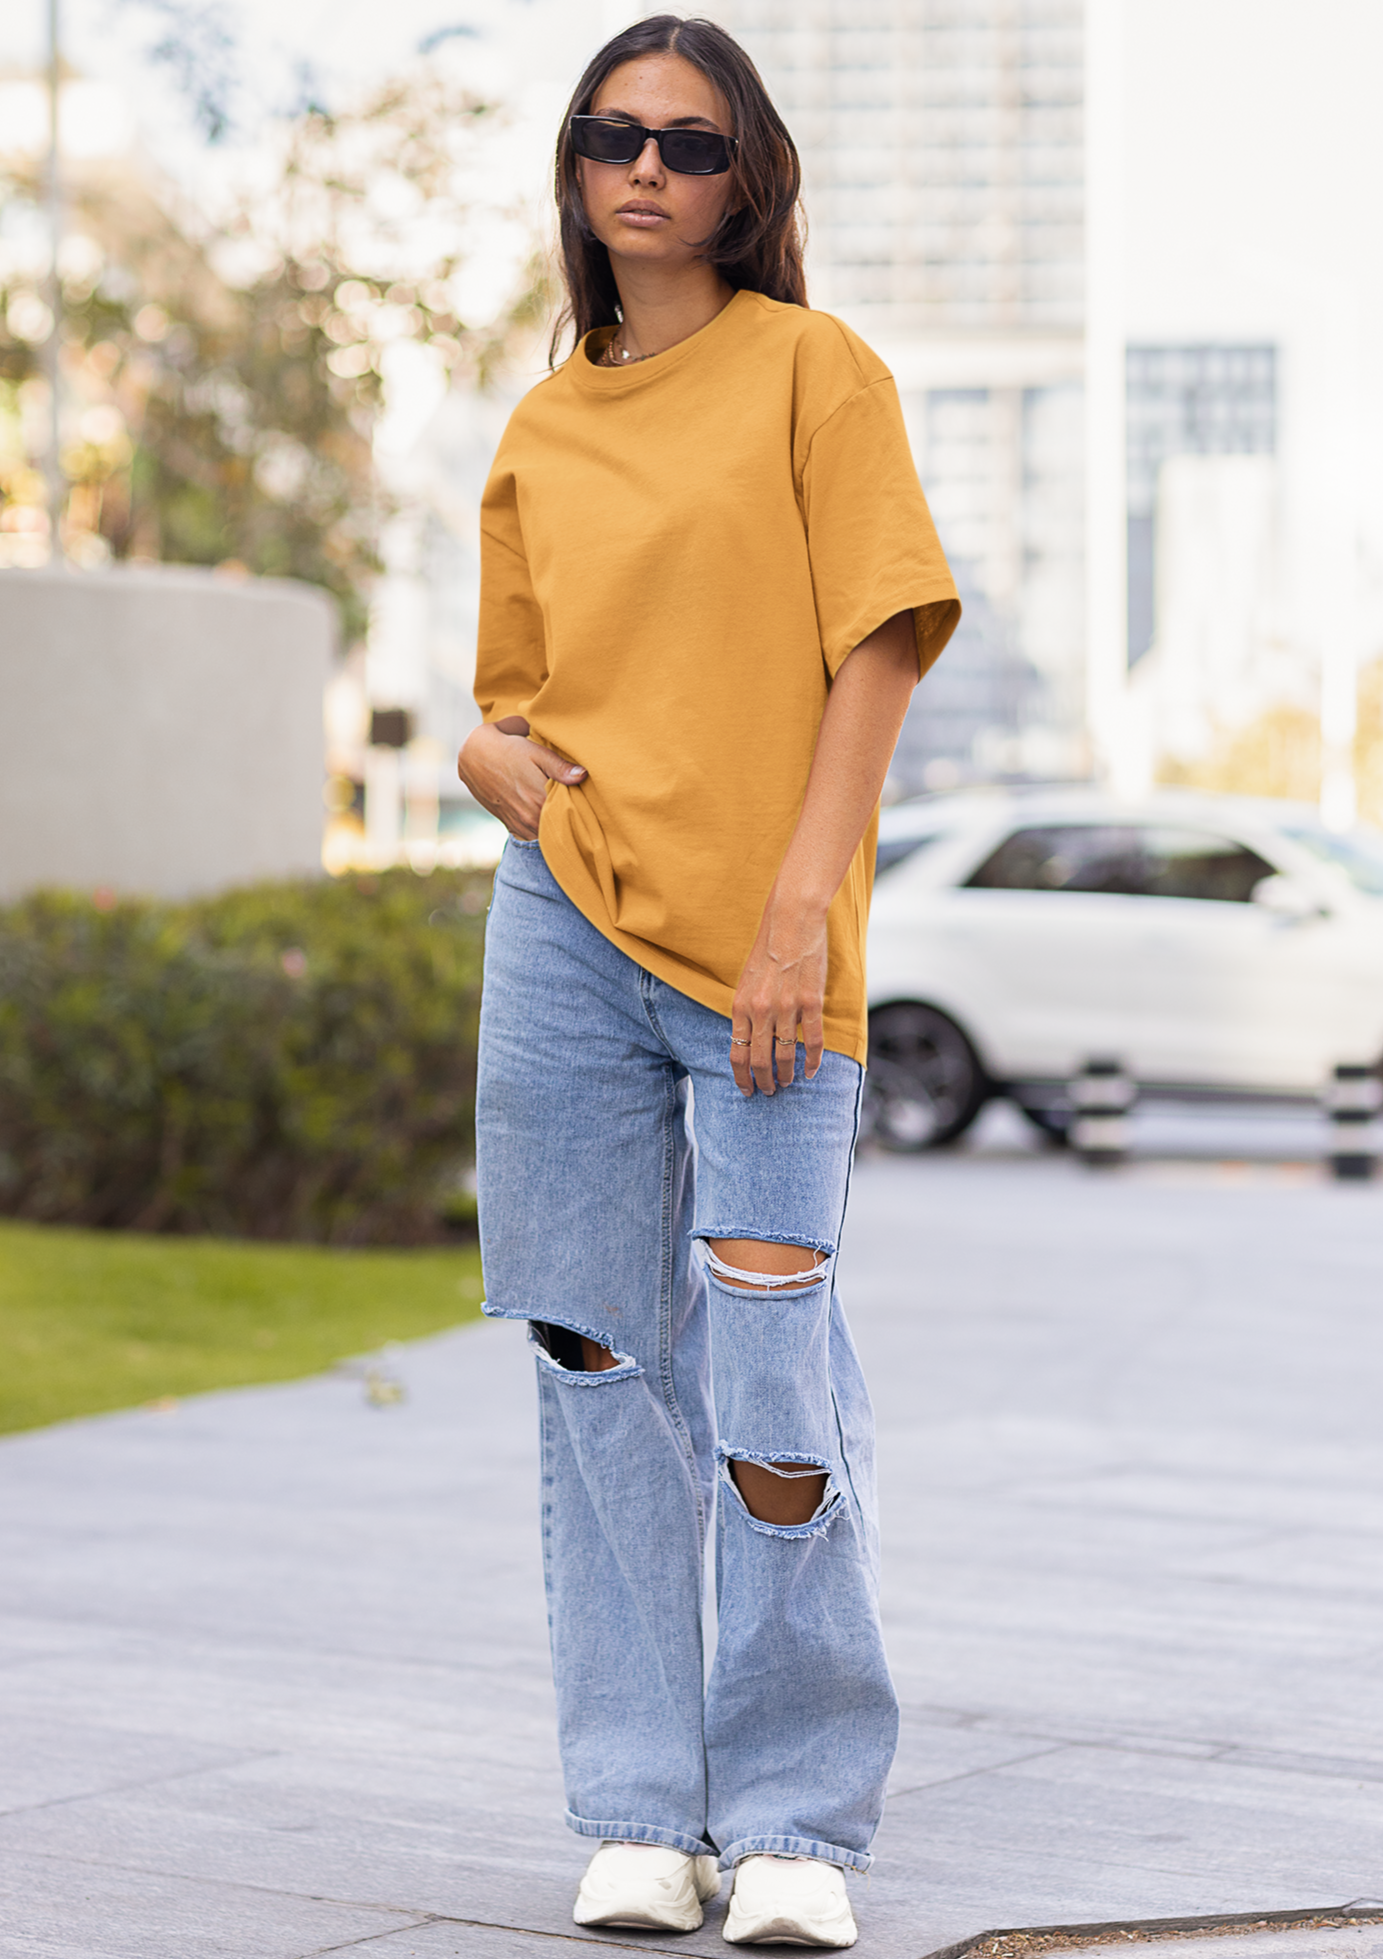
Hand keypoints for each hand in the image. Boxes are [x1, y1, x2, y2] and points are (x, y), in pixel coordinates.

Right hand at [456, 719, 584, 839]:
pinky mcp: (511, 827)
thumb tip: (583, 775)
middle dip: (570, 820)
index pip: (569, 813)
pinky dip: (542, 831)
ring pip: (546, 836)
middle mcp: (529, 817)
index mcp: (538, 798)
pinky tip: (547, 819)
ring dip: (555, 828)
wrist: (472, 756)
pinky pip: (534, 837)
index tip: (588, 803)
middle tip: (581, 810)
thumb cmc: (506, 749)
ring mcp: (520, 825)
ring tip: (565, 815)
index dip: (580, 809)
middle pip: (560, 827)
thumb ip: (559, 766)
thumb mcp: (535, 751)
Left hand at [729, 890, 827, 1096]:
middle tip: (768, 1092)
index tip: (746, 1090)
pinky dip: (813, 1061)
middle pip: (759, 1061)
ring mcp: (786, 1008)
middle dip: (763, 1082)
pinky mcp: (810, 1003)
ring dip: (786, 1075)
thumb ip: (746, 1010)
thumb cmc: (767, 948)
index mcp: (740, 1006)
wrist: (791, 922)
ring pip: (785, 1056)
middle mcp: (761, 1011)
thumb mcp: (746, 981)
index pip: (737, 1053)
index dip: (741, 1077)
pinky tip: (812, 1071)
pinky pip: (812, 1041)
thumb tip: (748, 1038)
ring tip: (787, 1083)